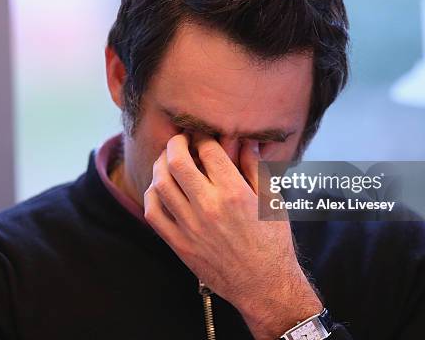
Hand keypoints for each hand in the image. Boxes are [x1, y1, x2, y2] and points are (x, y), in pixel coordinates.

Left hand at [143, 133, 322, 338]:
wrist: (264, 285)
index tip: (203, 138)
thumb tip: (246, 142)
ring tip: (168, 161)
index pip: (208, 150)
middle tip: (179, 140)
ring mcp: (191, 227)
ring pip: (161, 184)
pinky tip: (159, 188)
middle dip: (176, 143)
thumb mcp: (272, 201)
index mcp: (234, 193)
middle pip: (178, 162)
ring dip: (161, 165)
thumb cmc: (273, 242)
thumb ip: (256, 168)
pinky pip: (153, 213)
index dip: (203, 138)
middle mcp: (209, 207)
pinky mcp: (180, 244)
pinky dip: (152, 195)